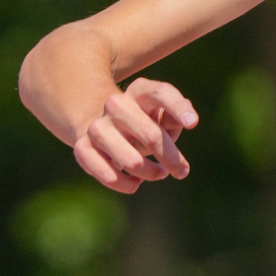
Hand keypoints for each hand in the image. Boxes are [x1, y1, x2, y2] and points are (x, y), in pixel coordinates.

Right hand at [74, 77, 197, 193]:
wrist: (101, 128)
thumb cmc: (143, 124)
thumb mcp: (161, 117)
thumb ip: (174, 118)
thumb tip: (184, 122)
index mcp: (138, 90)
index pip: (160, 93)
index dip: (177, 107)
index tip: (193, 124)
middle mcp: (115, 104)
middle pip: (150, 134)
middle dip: (170, 157)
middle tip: (182, 171)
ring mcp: (97, 126)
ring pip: (131, 161)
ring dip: (150, 173)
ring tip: (159, 174)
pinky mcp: (83, 147)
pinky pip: (109, 175)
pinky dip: (127, 184)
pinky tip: (136, 184)